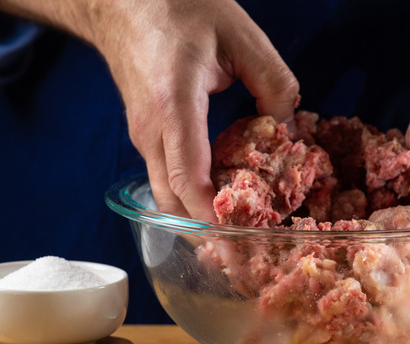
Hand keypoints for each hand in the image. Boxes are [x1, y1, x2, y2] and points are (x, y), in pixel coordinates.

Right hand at [90, 0, 298, 220]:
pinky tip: (220, 198)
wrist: (120, 0)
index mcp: (174, 104)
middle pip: (171, 200)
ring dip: (197, 218)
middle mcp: (150, 129)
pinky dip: (190, 196)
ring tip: (236, 234)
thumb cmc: (176, 8)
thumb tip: (289, 125)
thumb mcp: (240, 34)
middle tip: (244, 253)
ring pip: (165, 194)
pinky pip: (165, 177)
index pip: (187, 177)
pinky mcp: (145, 133)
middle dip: (205, 232)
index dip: (212, 216)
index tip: (239, 239)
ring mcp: (142, 134)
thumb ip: (273, 80)